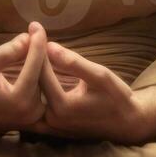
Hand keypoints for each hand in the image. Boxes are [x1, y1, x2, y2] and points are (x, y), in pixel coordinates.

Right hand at [0, 21, 47, 142]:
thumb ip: (4, 54)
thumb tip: (27, 38)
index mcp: (20, 100)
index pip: (35, 64)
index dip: (36, 42)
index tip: (36, 25)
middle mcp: (32, 111)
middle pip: (42, 73)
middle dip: (40, 49)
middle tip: (35, 28)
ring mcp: (35, 117)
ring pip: (43, 81)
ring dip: (40, 60)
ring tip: (36, 39)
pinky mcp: (34, 118)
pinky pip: (41, 89)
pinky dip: (38, 72)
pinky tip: (34, 56)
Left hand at [24, 40, 155, 144]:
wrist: (128, 124)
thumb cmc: (117, 97)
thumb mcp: (100, 75)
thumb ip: (74, 63)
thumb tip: (48, 46)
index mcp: (62, 106)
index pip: (40, 72)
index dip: (37, 48)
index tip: (34, 28)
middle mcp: (52, 119)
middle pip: (33, 84)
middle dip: (30, 60)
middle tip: (27, 36)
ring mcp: (52, 127)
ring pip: (33, 96)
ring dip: (30, 74)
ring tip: (28, 50)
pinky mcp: (53, 129)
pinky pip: (37, 106)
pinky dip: (34, 89)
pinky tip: (35, 71)